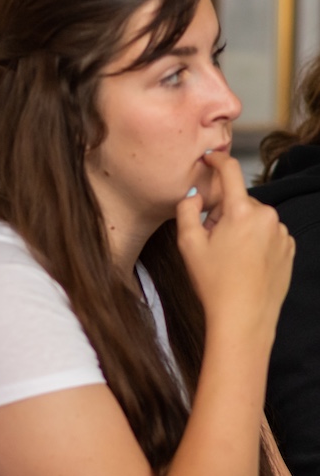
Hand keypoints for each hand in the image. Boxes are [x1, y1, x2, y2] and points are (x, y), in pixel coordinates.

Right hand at [175, 151, 293, 341]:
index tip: (210, 158)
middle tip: (211, 241)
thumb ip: (186, 211)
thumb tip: (194, 196)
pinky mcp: (289, 249)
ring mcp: (281, 233)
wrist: (244, 318)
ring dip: (241, 229)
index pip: (230, 172)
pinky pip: (268, 235)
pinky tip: (244, 264)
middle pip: (240, 202)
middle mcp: (267, 217)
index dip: (217, 161)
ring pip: (254, 220)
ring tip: (229, 259)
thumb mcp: (188, 245)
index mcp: (242, 211)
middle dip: (224, 213)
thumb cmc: (214, 283)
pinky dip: (255, 242)